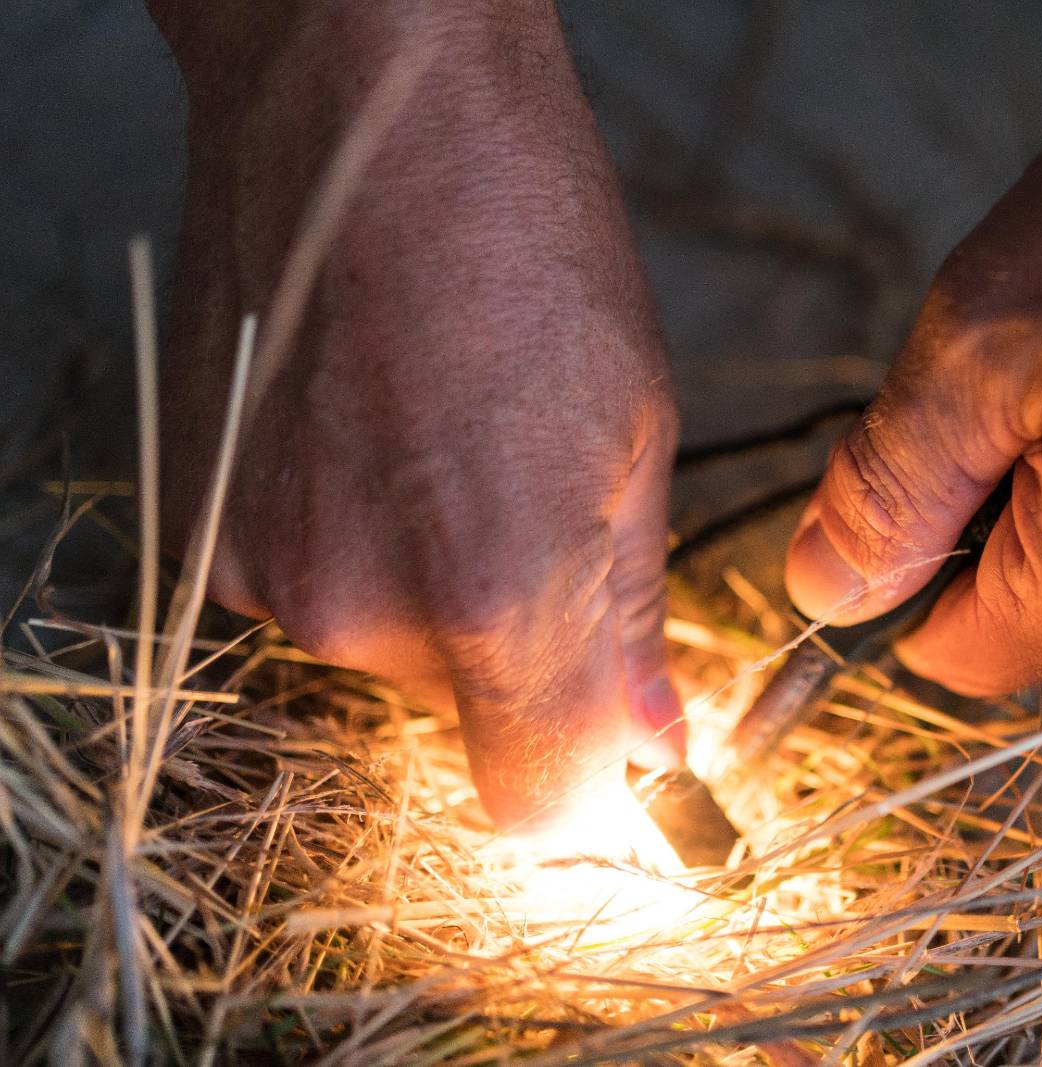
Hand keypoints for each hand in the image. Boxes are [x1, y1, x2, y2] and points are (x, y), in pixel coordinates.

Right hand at [152, 2, 680, 826]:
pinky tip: (378, 429)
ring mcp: (263, 564)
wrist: (362, 101)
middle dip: (516, 645)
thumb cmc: (525, 231)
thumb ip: (628, 612)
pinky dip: (354, 537)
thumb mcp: (632, 428)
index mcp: (495, 586)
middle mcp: (360, 605)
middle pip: (464, 715)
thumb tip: (646, 739)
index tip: (610, 733)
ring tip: (450, 437)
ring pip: (384, 644)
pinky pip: (310, 585)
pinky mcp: (201, 518)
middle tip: (533, 499)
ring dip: (430, 581)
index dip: (583, 779)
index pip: (536, 804)